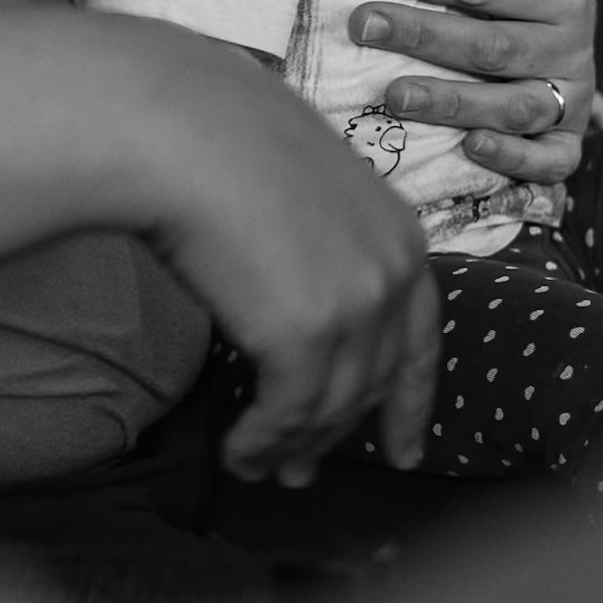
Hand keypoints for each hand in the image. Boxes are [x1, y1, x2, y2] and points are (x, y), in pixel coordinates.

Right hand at [141, 37, 440, 485]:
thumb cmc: (224, 139)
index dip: (411, 402)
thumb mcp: (306, 188)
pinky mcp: (304, 336)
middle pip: (372, 383)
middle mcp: (392, 274)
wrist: (181, 127)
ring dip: (290, 448)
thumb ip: (325, 244)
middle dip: (335, 435)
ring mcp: (354, 306)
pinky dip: (262, 444)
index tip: (403, 452)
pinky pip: (287, 416)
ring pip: (330, 409)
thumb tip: (302, 295)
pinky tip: (237, 452)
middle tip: (299, 475)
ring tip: (255, 467)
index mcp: (402, 233)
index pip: (420, 340)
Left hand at [347, 0, 595, 184]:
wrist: (563, 2)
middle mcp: (573, 43)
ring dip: (452, 103)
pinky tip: (469, 148)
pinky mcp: (568, 136)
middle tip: (363, 25)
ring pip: (515, 107)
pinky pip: (551, 160)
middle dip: (422, 36)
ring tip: (394, 95)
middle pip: (492, 47)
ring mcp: (574, 94)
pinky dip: (514, 160)